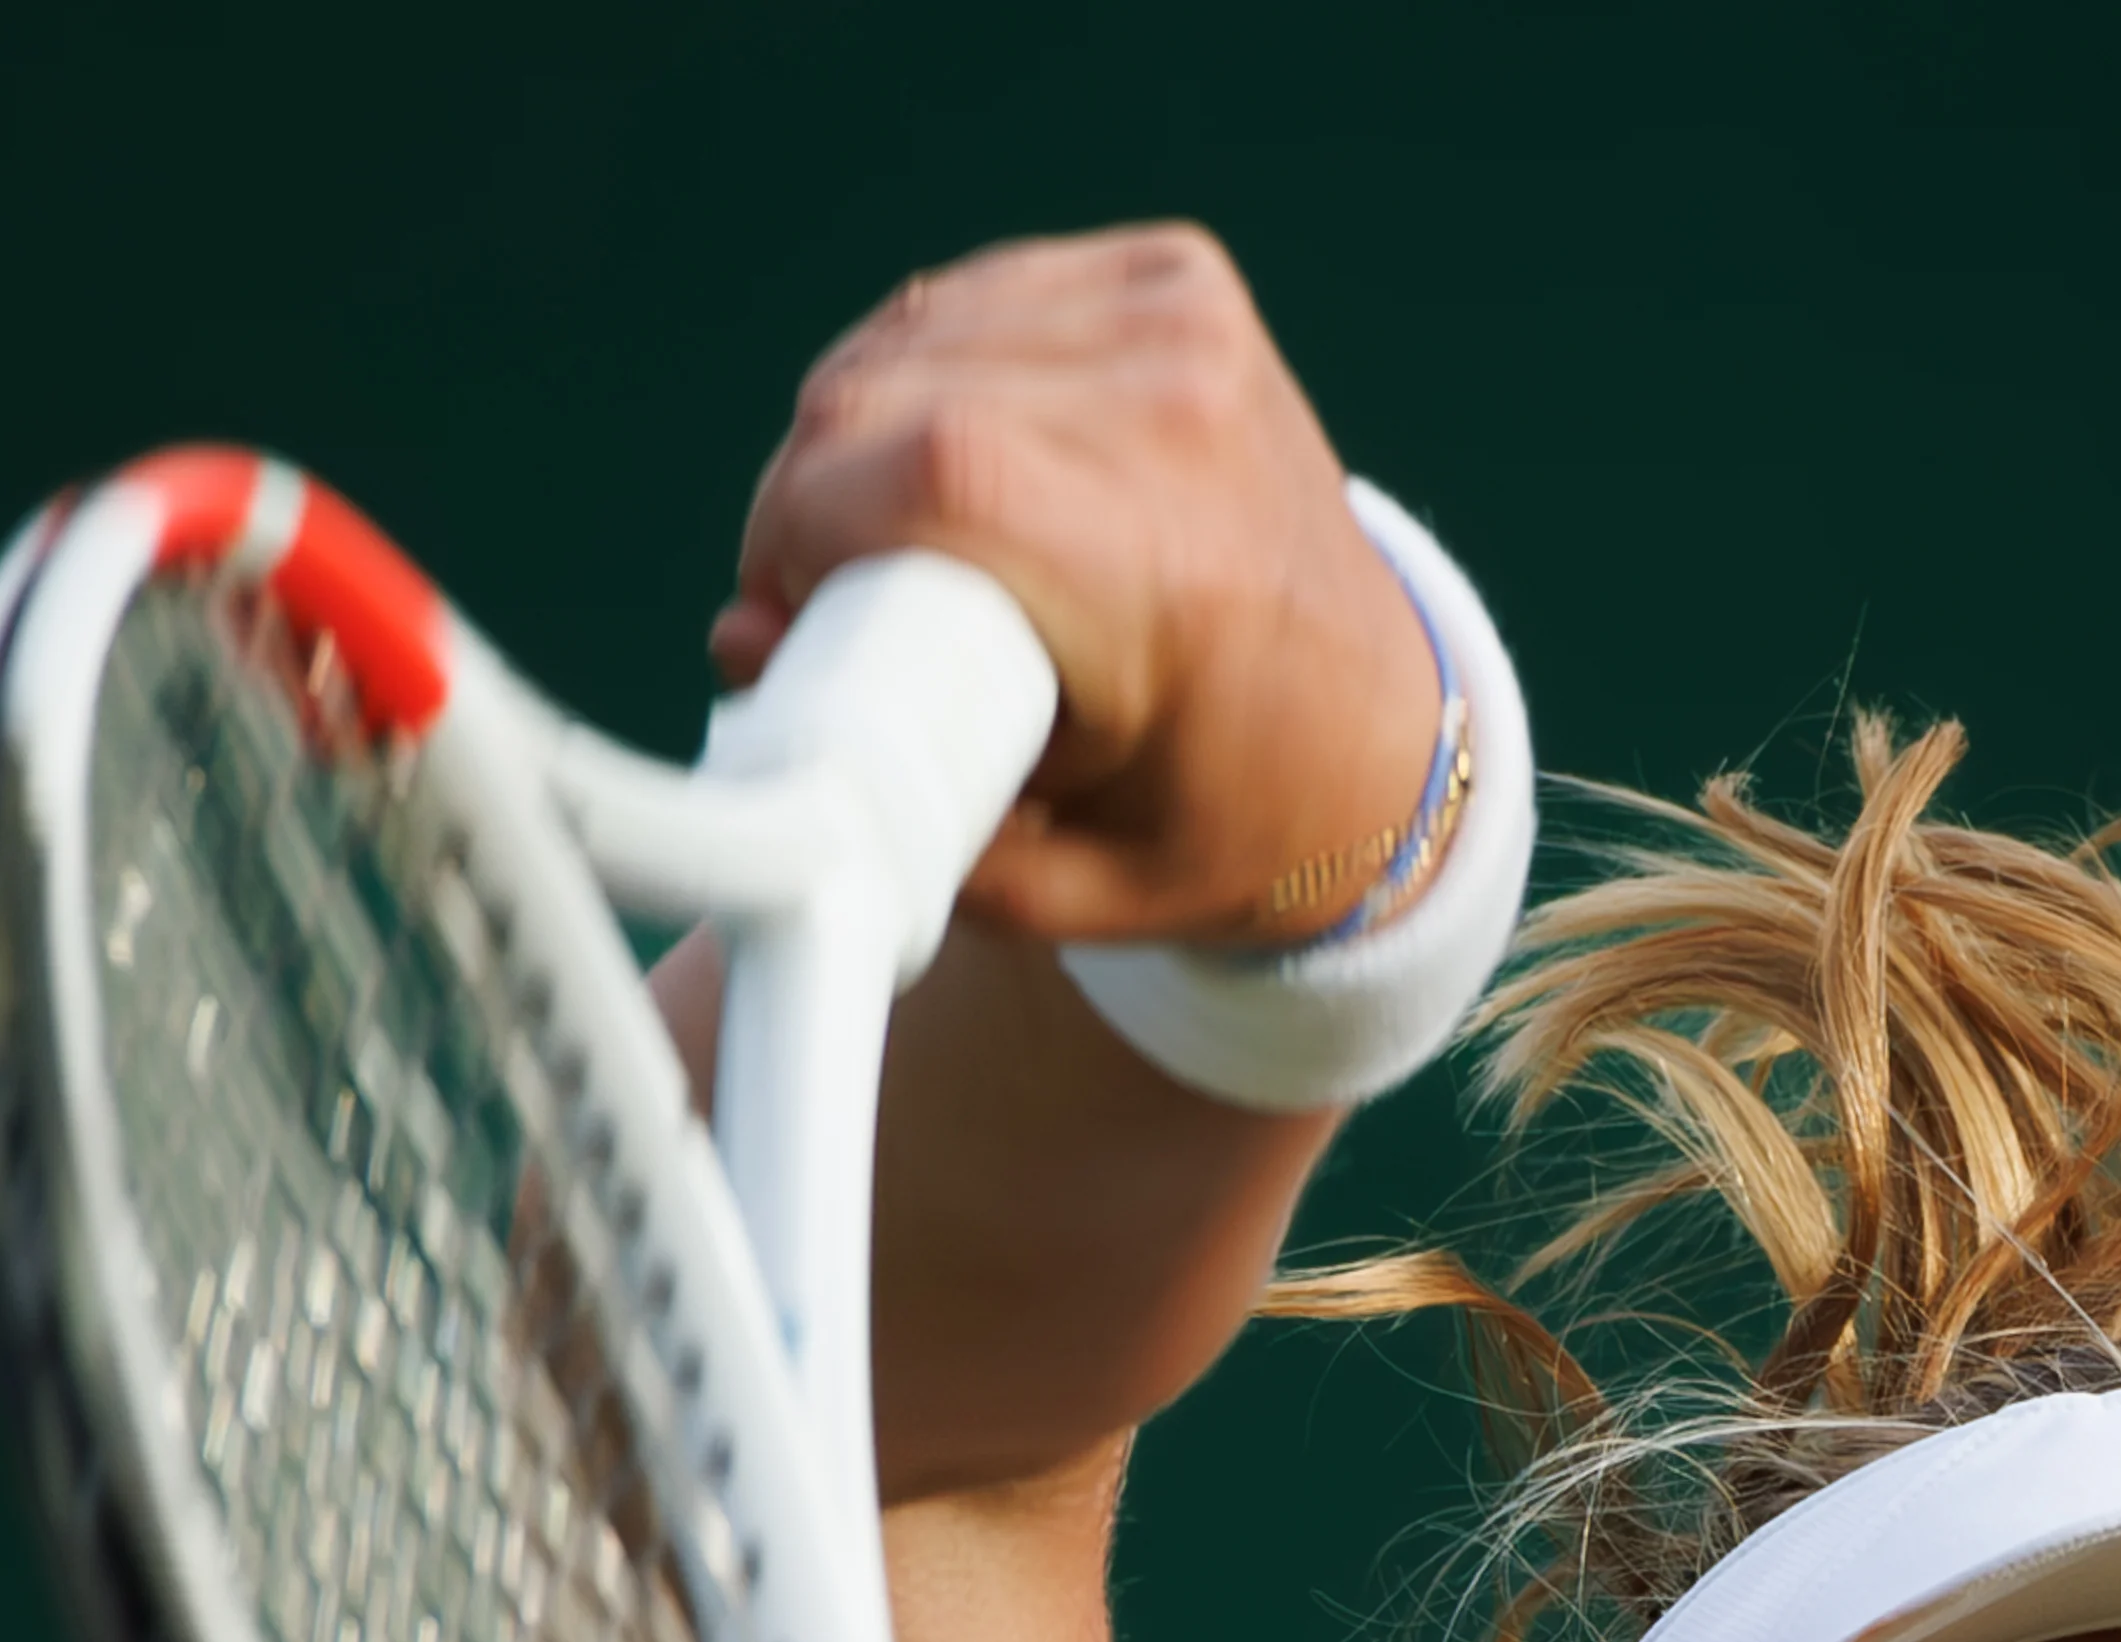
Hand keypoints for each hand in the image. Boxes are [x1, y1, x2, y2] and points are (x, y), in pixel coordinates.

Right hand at [716, 224, 1444, 949]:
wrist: (1376, 740)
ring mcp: (1187, 327)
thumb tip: (743, 647)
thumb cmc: (1212, 823)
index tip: (781, 619)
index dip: (804, 530)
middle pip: (890, 392)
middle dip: (806, 500)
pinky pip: (968, 299)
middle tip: (822, 608)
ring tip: (885, 551)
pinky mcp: (1172, 278)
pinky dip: (920, 377)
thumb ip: (897, 802)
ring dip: (853, 438)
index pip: (932, 474)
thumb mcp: (1062, 883)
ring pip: (910, 334)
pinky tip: (939, 465)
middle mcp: (1187, 419)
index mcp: (1172, 577)